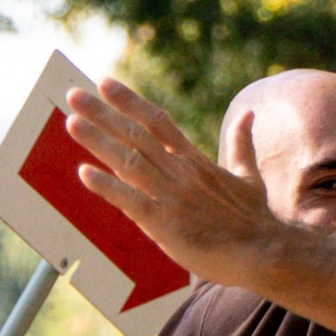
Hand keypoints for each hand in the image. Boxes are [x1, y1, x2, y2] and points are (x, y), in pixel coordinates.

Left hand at [64, 80, 287, 287]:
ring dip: (98, 141)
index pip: (157, 121)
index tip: (105, 84)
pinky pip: (130, 201)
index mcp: (194, 160)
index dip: (129, 101)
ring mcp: (171, 196)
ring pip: (128, 161)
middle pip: (135, 135)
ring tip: (72, 122)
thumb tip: (248, 115)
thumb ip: (241, 144)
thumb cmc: (254, 220)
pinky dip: (107, 187)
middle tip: (74, 95)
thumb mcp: (248, 175)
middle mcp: (179, 172)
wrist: (264, 252)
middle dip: (102, 113)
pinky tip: (84, 173)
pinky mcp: (166, 223)